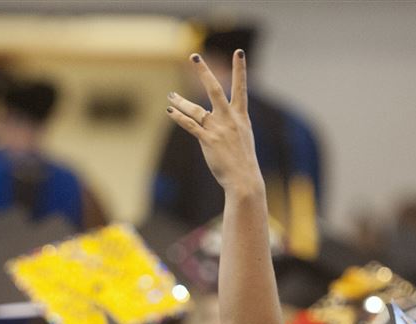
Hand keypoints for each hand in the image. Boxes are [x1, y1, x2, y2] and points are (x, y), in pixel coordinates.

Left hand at [166, 50, 262, 195]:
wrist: (244, 179)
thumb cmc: (243, 161)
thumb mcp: (243, 138)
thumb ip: (233, 125)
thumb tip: (219, 122)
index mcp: (241, 116)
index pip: (241, 88)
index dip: (240, 69)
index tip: (239, 52)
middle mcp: (230, 118)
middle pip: (215, 89)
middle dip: (204, 72)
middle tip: (194, 57)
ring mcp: (218, 128)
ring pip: (196, 109)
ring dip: (181, 101)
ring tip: (170, 95)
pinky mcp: (208, 140)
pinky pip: (190, 125)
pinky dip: (179, 117)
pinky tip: (170, 111)